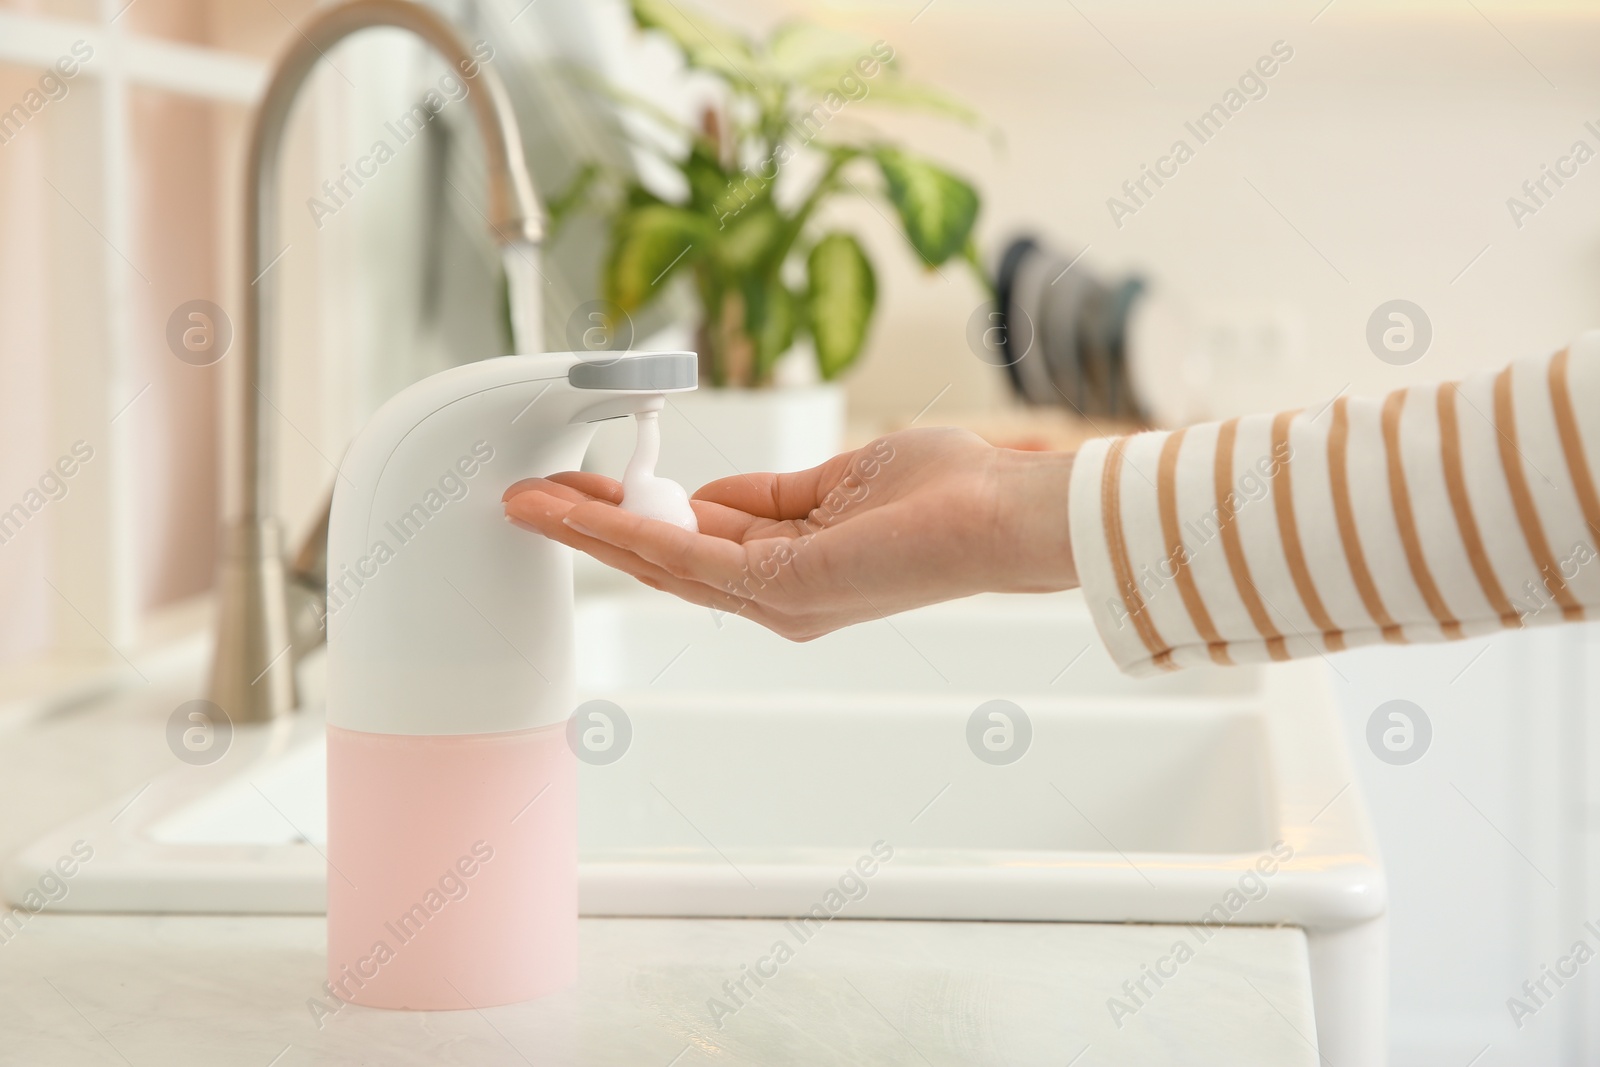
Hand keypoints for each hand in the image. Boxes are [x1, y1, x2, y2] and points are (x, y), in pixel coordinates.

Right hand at [502, 427, 1076, 640]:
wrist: (1001, 513)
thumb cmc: (946, 496)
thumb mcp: (835, 482)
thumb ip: (768, 496)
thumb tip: (708, 492)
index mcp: (789, 569)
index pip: (691, 545)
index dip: (631, 515)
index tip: (582, 487)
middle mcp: (776, 597)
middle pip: (660, 562)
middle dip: (590, 528)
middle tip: (527, 499)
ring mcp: (777, 600)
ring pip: (659, 564)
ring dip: (589, 532)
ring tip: (530, 502)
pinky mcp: (783, 588)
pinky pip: (686, 559)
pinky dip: (629, 535)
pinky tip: (583, 513)